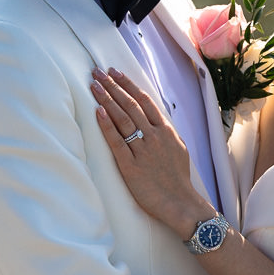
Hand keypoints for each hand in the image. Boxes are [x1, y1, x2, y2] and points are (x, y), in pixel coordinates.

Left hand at [91, 68, 211, 236]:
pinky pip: (117, 141)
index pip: (144, 100)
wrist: (180, 202)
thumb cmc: (177, 178)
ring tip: (93, 85)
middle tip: (97, 72)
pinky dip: (106, 125)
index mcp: (166, 131)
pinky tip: (97, 111)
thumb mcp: (178, 148)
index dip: (127, 85)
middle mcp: (154, 136)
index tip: (114, 73)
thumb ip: (164, 132)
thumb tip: (154, 119)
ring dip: (106, 99)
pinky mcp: (130, 166)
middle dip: (112, 86)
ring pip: (122, 118)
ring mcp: (142, 150)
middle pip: (130, 105)